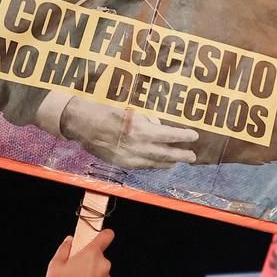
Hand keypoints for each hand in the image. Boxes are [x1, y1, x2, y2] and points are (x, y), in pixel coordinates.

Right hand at [42, 229, 114, 276]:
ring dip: (89, 276)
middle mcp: (103, 266)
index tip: (95, 237)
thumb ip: (64, 250)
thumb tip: (70, 241)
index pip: (106, 236)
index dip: (102, 235)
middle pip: (98, 257)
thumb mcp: (54, 267)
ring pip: (98, 273)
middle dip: (87, 261)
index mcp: (91, 255)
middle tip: (71, 271)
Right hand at [61, 99, 198, 168]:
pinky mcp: (121, 163)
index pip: (169, 136)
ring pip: (154, 163)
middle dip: (181, 155)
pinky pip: (142, 166)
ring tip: (178, 161)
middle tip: (192, 155)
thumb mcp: (131, 111)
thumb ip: (147, 120)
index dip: (183, 136)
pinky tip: (160, 164)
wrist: (82, 123)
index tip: (194, 136)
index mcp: (142, 130)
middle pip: (166, 154)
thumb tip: (160, 126)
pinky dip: (153, 165)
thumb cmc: (106, 111)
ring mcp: (130, 157)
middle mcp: (138, 147)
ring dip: (168, 162)